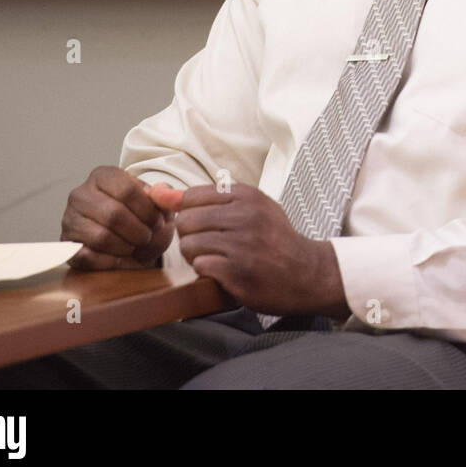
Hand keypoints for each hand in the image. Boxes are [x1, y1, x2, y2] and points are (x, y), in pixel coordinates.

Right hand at [61, 166, 174, 269]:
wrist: (132, 244)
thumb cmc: (144, 220)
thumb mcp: (159, 205)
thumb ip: (162, 196)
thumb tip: (159, 192)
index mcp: (103, 176)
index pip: (127, 190)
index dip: (147, 210)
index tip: (158, 222)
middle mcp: (81, 194)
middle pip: (113, 214)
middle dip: (138, 231)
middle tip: (147, 238)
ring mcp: (70, 219)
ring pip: (101, 237)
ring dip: (126, 247)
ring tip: (135, 246)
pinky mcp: (66, 244)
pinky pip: (88, 257)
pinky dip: (110, 261)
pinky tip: (121, 257)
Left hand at [161, 182, 346, 317]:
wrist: (307, 273)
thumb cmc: (273, 239)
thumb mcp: (249, 208)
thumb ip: (204, 200)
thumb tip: (158, 192)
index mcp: (246, 195)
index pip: (192, 196)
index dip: (190, 214)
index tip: (203, 225)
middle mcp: (245, 215)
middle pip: (186, 221)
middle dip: (191, 236)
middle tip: (210, 245)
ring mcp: (242, 244)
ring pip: (189, 245)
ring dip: (196, 256)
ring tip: (216, 259)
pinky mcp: (238, 271)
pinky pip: (200, 265)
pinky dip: (206, 271)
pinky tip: (222, 272)